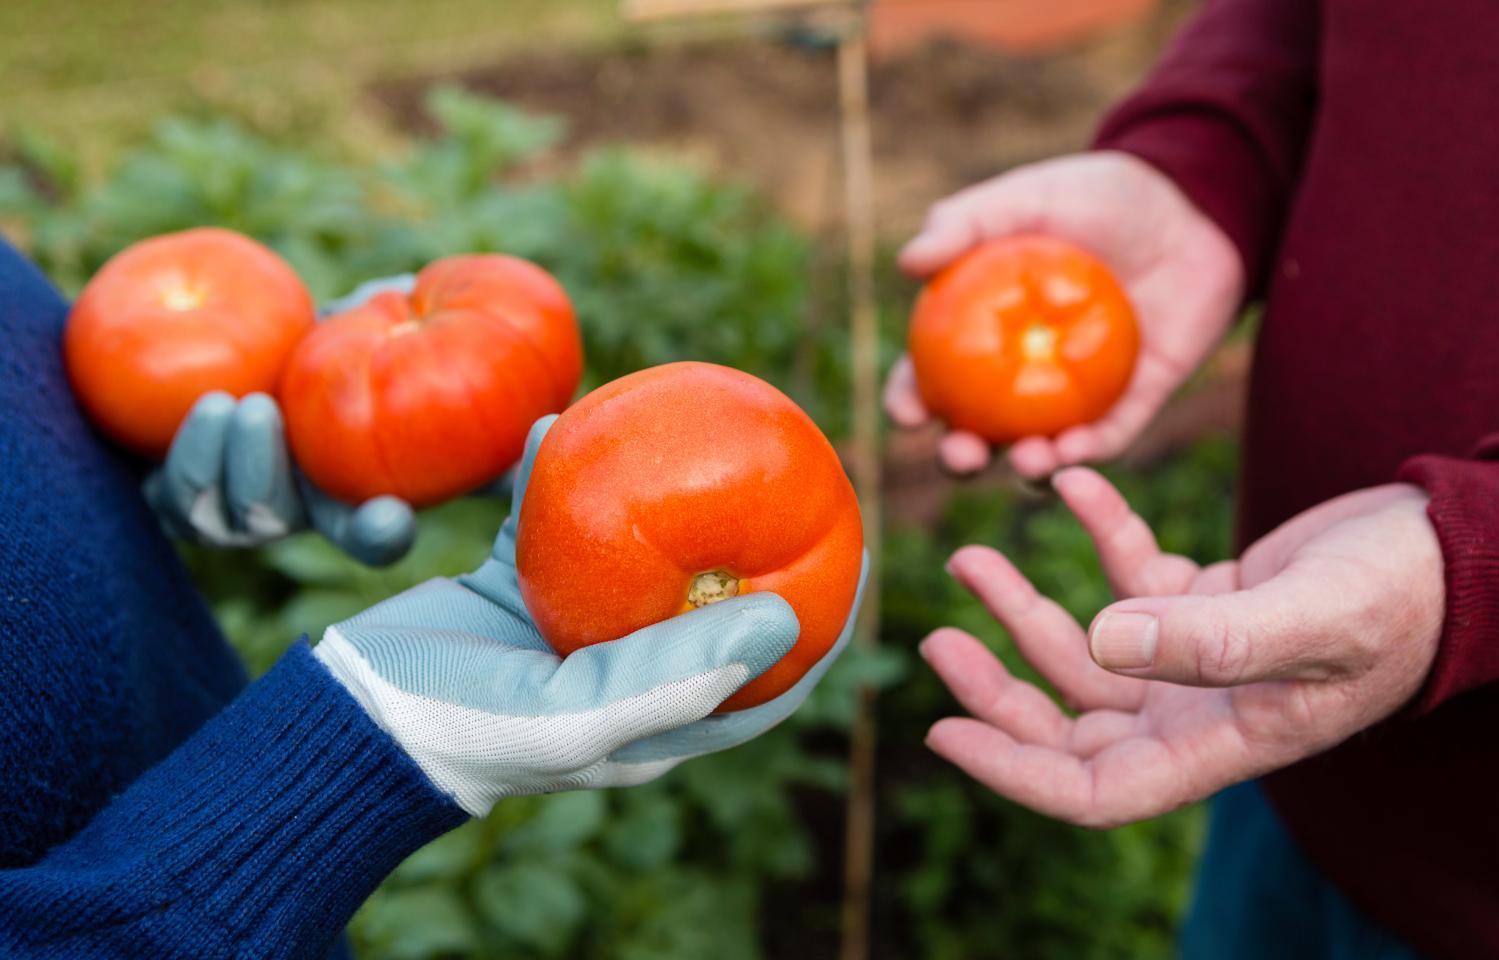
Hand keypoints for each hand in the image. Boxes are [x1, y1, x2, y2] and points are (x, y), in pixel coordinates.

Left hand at [143, 274, 424, 564]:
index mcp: (345, 497)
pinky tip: (176, 410)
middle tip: (259, 408)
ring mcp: (225, 515)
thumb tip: (402, 287)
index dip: (381, 532)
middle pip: (270, 519)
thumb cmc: (315, 346)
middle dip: (259, 474)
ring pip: (209, 517)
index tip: (387, 514)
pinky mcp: (173, 499)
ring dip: (205, 466)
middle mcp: (286, 517)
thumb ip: (381, 323)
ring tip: (217, 405)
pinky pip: (161, 498)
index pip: (371, 533)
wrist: (230, 369)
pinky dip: (169, 458)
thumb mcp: (352, 333)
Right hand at [314, 415, 869, 815]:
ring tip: (684, 421)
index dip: (824, 616)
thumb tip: (789, 617)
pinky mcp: (514, 588)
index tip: (862, 550)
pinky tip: (562, 421)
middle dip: (753, 534)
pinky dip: (558, 474)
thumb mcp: (577, 716)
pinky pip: (552, 518)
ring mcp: (571, 625)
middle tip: (789, 461)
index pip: (768, 672)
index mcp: (660, 715)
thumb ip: (676, 674)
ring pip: (636, 546)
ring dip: (657, 490)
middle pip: (713, 595)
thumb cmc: (468, 730)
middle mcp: (626, 668)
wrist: (350, 717)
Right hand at [886, 152, 1243, 478]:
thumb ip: (965, 222)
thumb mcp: (1028, 197)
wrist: (1192, 207)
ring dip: (1027, 467)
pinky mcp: (1133, 402)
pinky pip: (1107, 438)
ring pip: (1040, 448)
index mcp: (982, 330)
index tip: (909, 413)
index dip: (911, 400)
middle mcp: (1022, 372)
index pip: (931, 376)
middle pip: (977, 430)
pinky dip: (1091, 452)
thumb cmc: (1099, 196)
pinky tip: (1078, 451)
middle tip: (962, 455)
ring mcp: (1076, 394)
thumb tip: (907, 263)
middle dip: (960, 457)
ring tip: (1029, 458)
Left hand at [921, 468, 1442, 827]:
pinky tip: (1071, 486)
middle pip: (1072, 724)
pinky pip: (1134, 575)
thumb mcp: (1314, 616)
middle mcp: (1201, 709)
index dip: (1013, 771)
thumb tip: (1101, 640)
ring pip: (1090, 649)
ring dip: (1029, 608)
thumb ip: (1211, 637)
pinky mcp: (1212, 599)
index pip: (1094, 788)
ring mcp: (1203, 656)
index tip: (942, 732)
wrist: (1466, 549)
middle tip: (939, 637)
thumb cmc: (1408, 595)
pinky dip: (1099, 535)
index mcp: (1220, 740)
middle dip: (1000, 689)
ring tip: (973, 556)